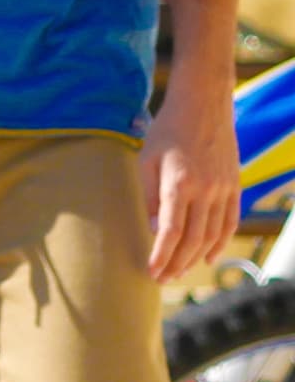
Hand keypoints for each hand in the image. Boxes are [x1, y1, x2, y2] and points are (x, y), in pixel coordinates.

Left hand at [138, 82, 239, 281]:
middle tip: (162, 279)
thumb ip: (150, 197)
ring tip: (179, 271)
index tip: (152, 272)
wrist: (203, 103)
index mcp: (179, 183)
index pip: (170, 231)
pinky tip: (209, 257)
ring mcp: (223, 188)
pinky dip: (220, 243)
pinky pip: (230, 222)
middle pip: (192, 239)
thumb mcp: (147, 160)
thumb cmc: (168, 129)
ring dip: (195, 258)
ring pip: (212, 235)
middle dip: (176, 263)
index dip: (161, 255)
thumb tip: (154, 230)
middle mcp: (205, 189)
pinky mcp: (234, 185)